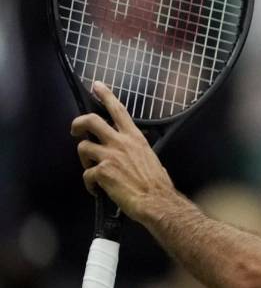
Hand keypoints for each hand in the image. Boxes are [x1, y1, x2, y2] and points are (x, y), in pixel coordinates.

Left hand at [71, 82, 174, 221]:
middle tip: (75, 130)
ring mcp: (109, 156)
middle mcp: (121, 142)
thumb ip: (139, 151)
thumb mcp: (152, 158)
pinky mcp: (101, 172)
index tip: (97, 86)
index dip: (106, 95)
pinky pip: (86, 174)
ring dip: (85, 160)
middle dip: (78, 123)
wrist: (156, 201)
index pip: (118, 110)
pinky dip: (89, 184)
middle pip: (91, 121)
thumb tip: (138, 154)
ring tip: (93, 170)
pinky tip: (97, 190)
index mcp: (135, 138)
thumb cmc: (157, 184)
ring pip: (83, 147)